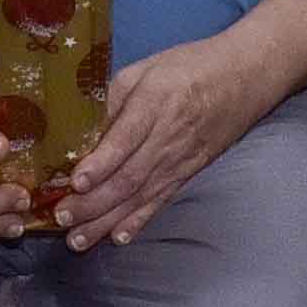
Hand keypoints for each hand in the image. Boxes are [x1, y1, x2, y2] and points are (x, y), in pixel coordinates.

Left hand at [52, 35, 281, 252]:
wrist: (244, 78)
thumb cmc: (190, 66)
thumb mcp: (146, 68)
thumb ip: (113, 96)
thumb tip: (80, 126)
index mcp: (155, 104)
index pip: (126, 139)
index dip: (101, 164)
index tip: (76, 181)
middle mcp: (167, 138)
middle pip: (127, 177)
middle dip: (92, 202)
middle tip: (61, 217)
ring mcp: (178, 161)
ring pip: (139, 197)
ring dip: (106, 220)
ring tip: (78, 239)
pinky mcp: (186, 173)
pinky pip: (159, 202)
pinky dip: (138, 222)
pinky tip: (118, 238)